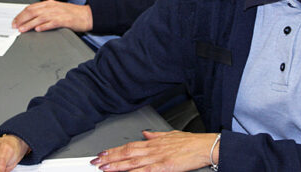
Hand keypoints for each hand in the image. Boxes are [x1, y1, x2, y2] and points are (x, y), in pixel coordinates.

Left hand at [12, 0, 92, 32]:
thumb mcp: (56, 10)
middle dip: (22, 19)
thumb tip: (32, 20)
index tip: (15, 21)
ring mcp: (58, 13)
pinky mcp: (64, 20)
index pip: (31, 8)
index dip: (21, 14)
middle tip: (15, 26)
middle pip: (33, 12)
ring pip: (40, 18)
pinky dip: (44, 26)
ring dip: (29, 24)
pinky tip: (38, 29)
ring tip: (22, 29)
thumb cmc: (73, 14)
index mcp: (49, 4)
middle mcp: (52, 7)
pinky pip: (52, 23)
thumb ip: (45, 13)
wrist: (87, 15)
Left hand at [90, 130, 218, 171]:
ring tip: (104, 168)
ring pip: (132, 162)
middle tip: (96, 161)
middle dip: (110, 158)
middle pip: (126, 153)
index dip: (114, 150)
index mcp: (153, 142)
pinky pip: (145, 171)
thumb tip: (144, 133)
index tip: (103, 153)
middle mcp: (152, 149)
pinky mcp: (164, 166)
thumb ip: (155, 135)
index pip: (129, 146)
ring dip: (117, 166)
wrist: (204, 146)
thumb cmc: (190, 143)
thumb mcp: (170, 135)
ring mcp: (157, 158)